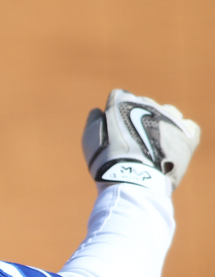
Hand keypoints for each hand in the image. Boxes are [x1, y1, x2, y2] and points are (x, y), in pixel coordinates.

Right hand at [83, 89, 200, 191]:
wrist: (133, 178)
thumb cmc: (106, 160)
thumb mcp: (90, 138)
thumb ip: (94, 120)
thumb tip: (98, 111)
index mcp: (123, 101)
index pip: (119, 97)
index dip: (114, 113)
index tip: (112, 129)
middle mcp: (148, 103)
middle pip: (143, 104)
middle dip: (137, 117)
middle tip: (131, 140)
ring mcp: (170, 116)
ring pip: (167, 112)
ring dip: (160, 123)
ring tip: (152, 145)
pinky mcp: (187, 131)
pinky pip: (187, 127)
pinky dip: (180, 134)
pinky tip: (170, 147)